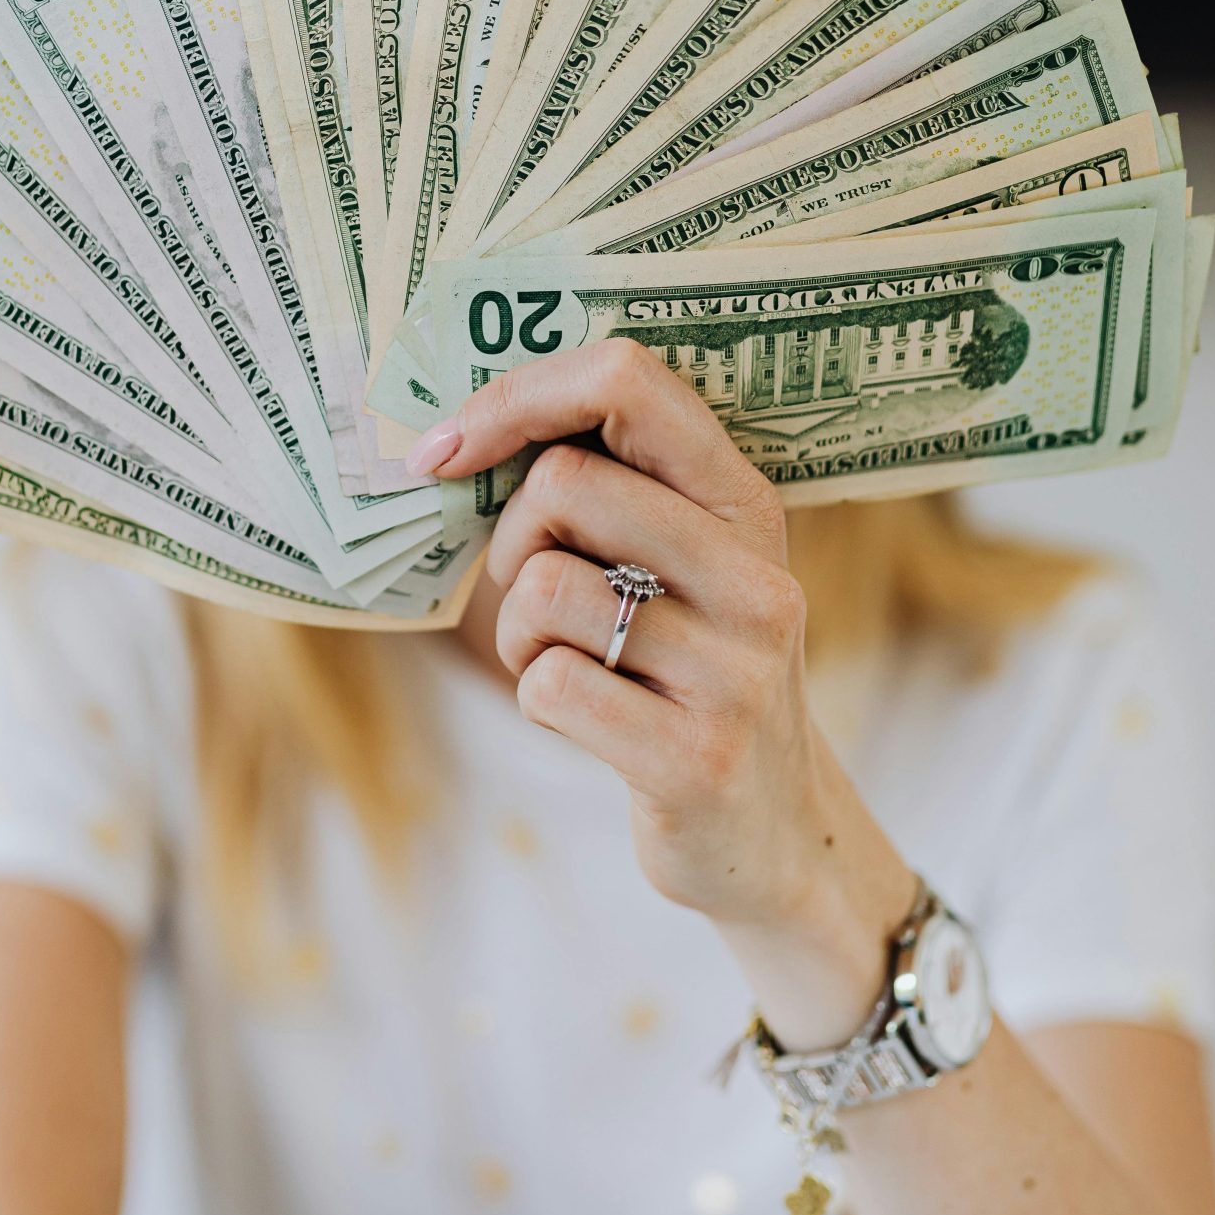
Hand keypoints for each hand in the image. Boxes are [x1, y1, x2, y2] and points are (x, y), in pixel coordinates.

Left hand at [416, 340, 914, 1042]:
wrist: (769, 832)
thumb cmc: (685, 673)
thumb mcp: (684, 568)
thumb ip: (612, 493)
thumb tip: (456, 432)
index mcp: (746, 506)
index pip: (629, 382)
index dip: (516, 396)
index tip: (445, 447)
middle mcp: (756, 578)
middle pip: (566, 482)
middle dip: (512, 539)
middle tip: (534, 591)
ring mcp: (733, 672)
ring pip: (543, 588)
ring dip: (517, 634)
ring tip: (563, 664)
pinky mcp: (694, 759)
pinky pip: (547, 685)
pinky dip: (536, 699)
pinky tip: (586, 720)